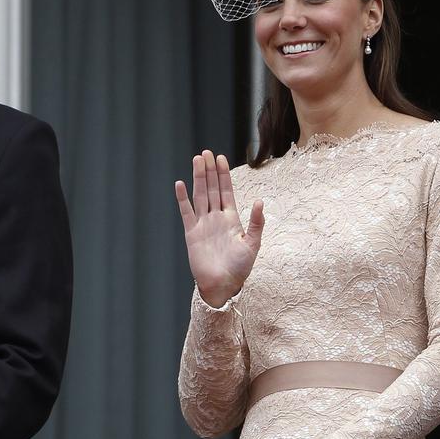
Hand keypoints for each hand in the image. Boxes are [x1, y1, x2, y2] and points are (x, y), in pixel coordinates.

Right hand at [174, 150, 264, 307]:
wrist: (222, 286)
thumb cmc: (240, 268)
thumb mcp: (253, 244)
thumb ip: (256, 223)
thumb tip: (259, 201)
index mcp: (231, 219)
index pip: (226, 191)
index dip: (224, 174)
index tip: (221, 158)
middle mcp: (216, 218)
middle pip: (212, 188)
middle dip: (210, 170)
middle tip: (206, 152)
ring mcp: (203, 224)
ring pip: (200, 195)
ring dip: (198, 178)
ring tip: (196, 160)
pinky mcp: (191, 233)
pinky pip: (186, 212)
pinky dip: (182, 199)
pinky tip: (180, 184)